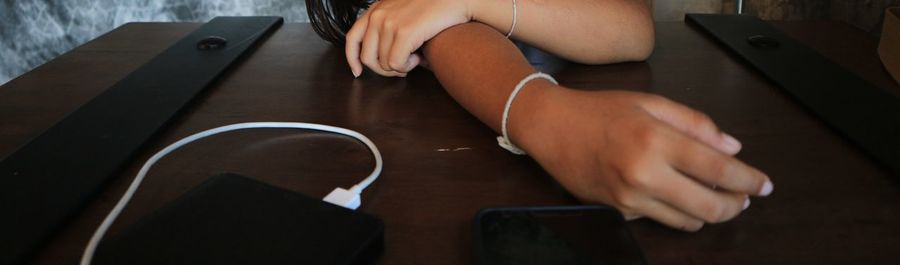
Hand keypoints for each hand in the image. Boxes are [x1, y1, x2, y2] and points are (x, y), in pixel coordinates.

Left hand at [345, 0, 471, 76]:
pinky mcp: (403, 32)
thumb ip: (387, 26)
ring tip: (414, 57)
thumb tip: (381, 57)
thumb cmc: (434, 8)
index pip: (353, 38)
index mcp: (376, 10)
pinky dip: (408, 66)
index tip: (358, 72)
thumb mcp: (402, 12)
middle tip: (401, 67)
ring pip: (384, 64)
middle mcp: (378, 16)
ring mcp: (389, 24)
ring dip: (400, 67)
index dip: (353, 59)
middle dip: (384, 69)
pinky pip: (396, 64)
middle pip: (368, 58)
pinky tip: (418, 57)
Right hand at [512, 85, 773, 230]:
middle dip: (735, 205)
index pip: (718, 169)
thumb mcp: (651, 104)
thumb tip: (732, 147)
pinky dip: (677, 211)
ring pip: (687, 221)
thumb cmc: (600, 111)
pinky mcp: (619, 212)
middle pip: (708, 206)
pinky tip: (677, 195)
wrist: (551, 128)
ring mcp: (630, 198)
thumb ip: (695, 124)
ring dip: (709, 213)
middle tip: (744, 198)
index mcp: (656, 141)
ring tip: (714, 197)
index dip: (749, 180)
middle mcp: (644, 174)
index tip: (764, 185)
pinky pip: (660, 219)